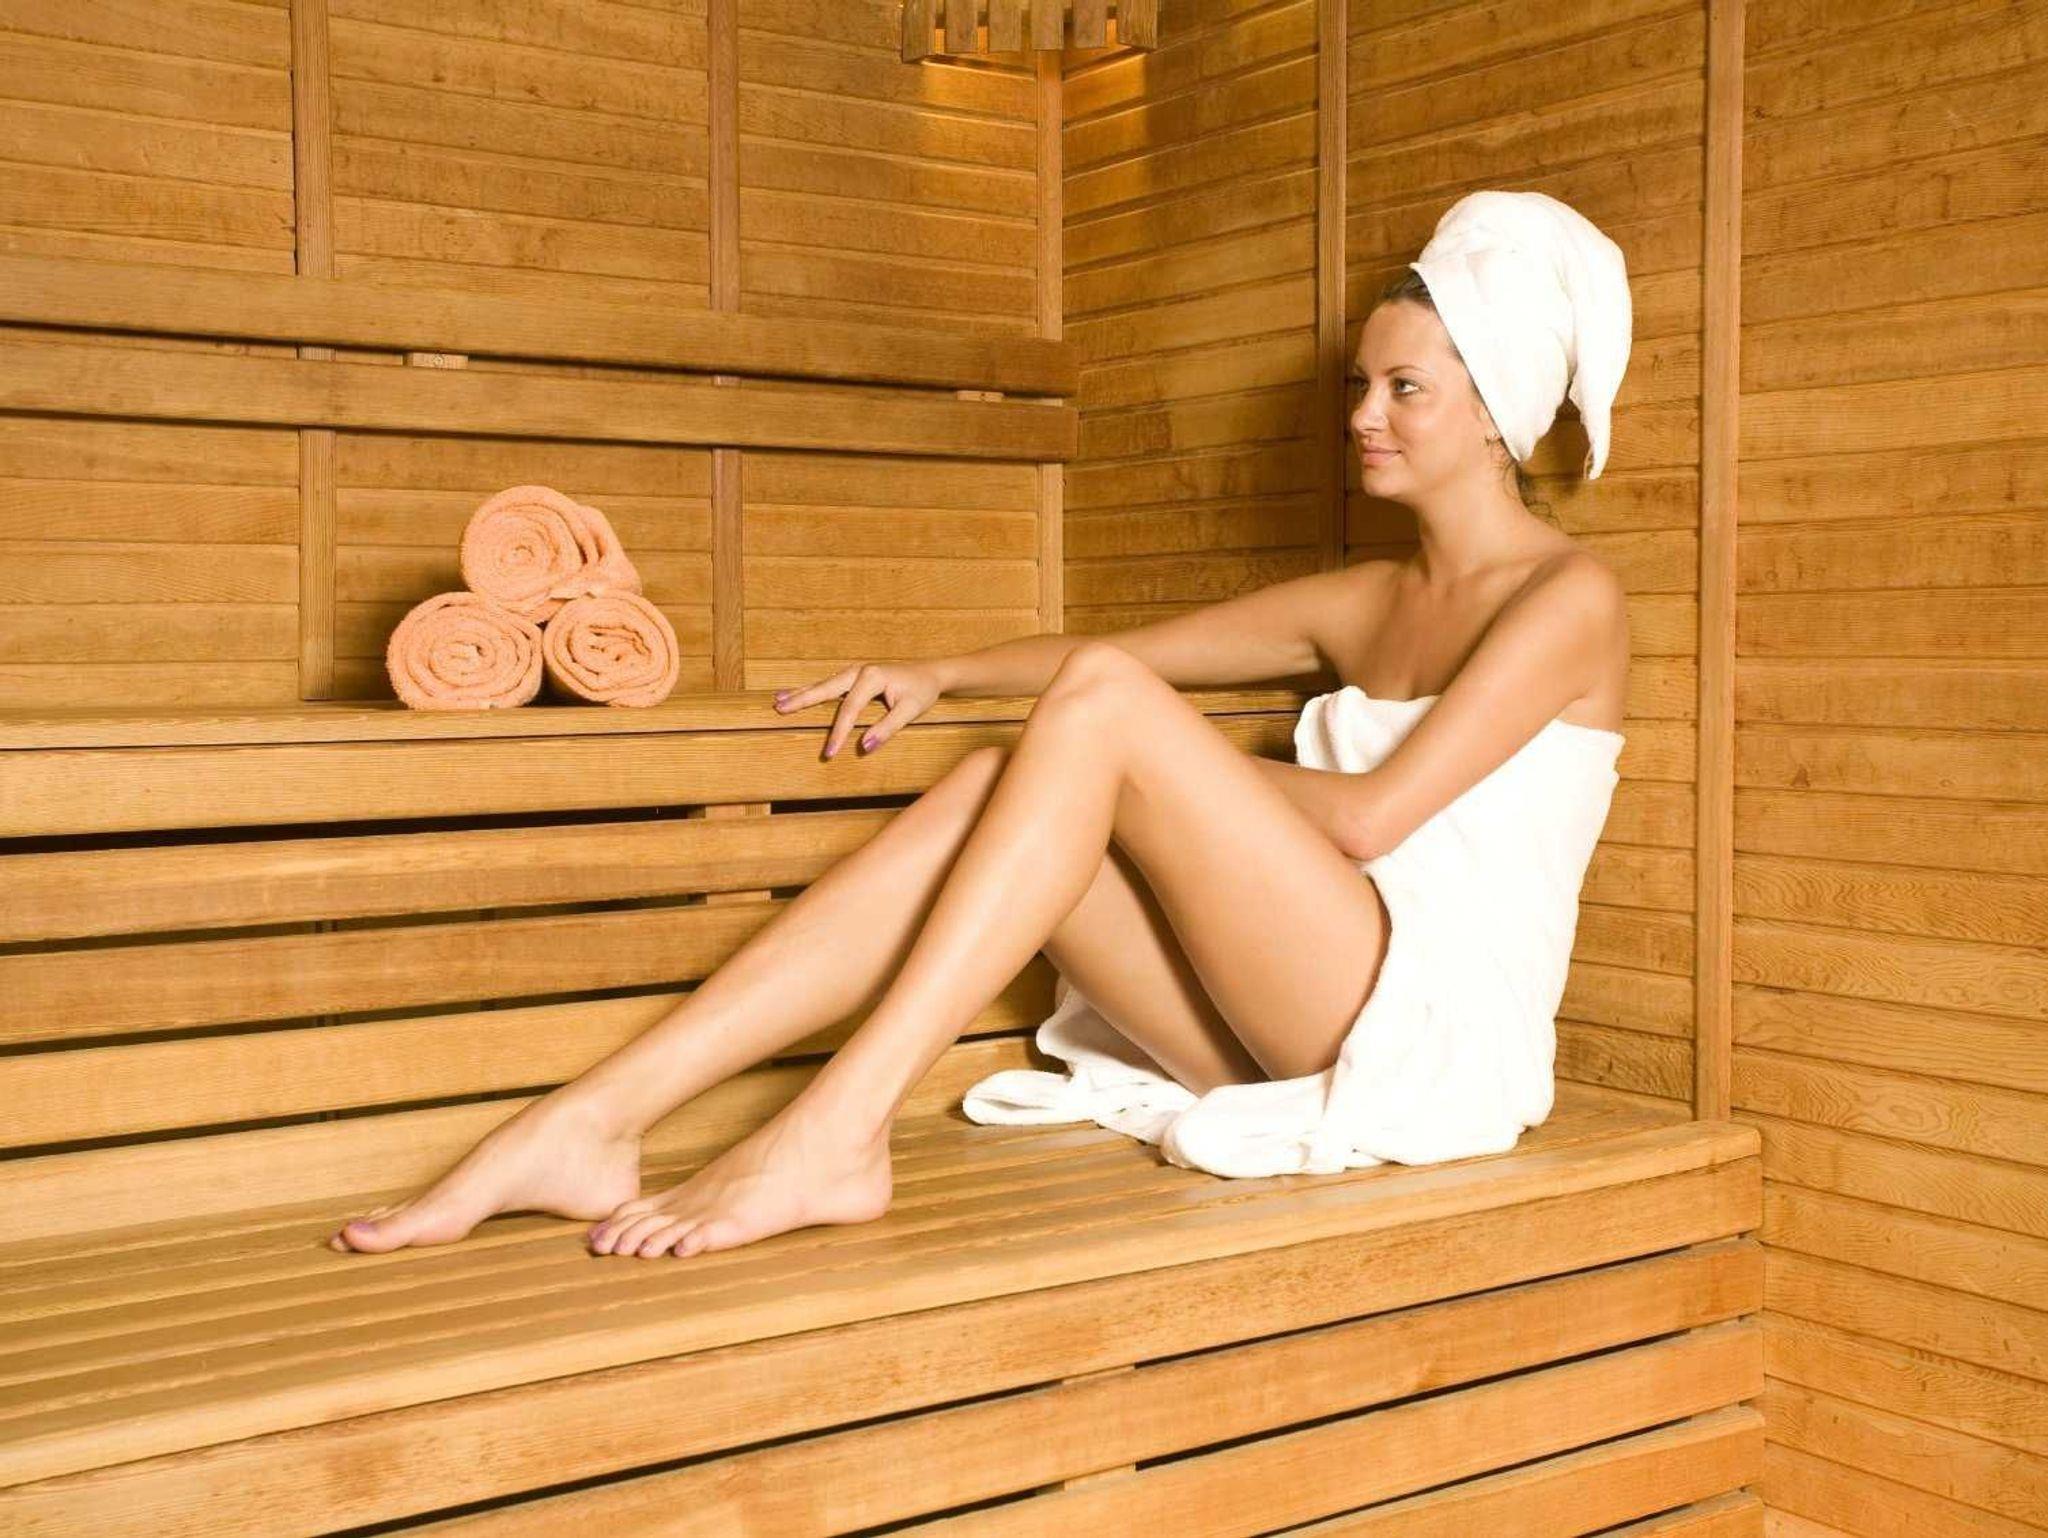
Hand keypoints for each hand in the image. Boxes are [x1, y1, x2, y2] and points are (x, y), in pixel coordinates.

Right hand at [771, 660, 944, 758]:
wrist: (931, 674)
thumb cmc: (922, 692)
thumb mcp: (911, 711)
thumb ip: (888, 728)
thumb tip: (865, 746)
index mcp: (872, 677)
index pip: (849, 708)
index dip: (839, 732)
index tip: (829, 752)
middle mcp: (859, 671)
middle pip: (826, 688)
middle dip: (803, 699)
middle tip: (780, 709)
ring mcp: (855, 672)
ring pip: (823, 684)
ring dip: (801, 693)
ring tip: (778, 701)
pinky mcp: (855, 677)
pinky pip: (829, 685)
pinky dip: (812, 690)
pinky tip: (796, 694)